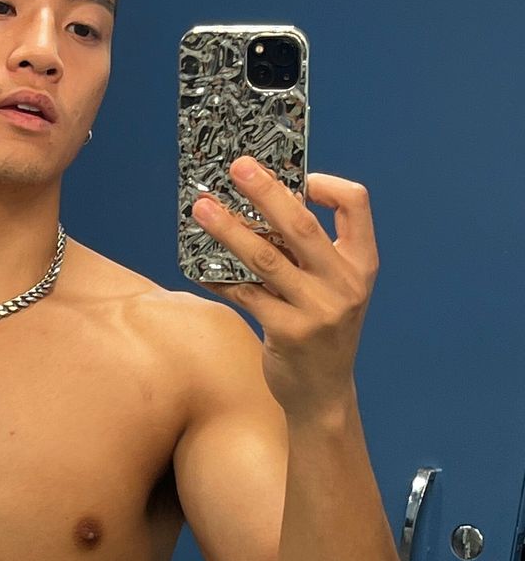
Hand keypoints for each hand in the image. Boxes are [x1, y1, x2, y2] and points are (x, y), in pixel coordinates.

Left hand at [190, 158, 379, 417]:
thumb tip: (260, 205)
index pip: (356, 204)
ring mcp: (318, 310)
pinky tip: (198, 264)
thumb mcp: (334, 287)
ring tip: (202, 209)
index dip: (326, 184)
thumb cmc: (323, 330)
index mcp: (362, 263)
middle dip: (267, 192)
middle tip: (237, 167)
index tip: (298, 179)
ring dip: (230, 230)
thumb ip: (309, 251)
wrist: (323, 393)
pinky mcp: (288, 333)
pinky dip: (219, 278)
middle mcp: (345, 284)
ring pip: (266, 258)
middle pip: (303, 225)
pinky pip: (245, 295)